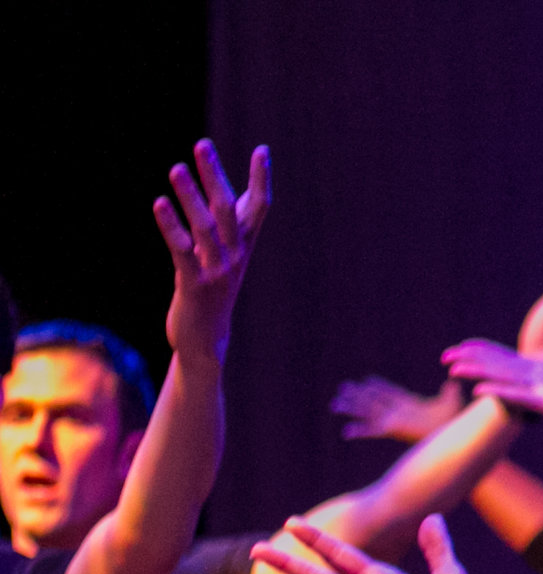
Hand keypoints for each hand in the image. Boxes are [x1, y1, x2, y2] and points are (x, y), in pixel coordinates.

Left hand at [156, 139, 272, 363]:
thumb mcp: (223, 254)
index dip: (261, 180)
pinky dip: (171, 226)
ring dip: (190, 197)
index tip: (262, 151)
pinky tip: (160, 204)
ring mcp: (217, 271)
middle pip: (228, 210)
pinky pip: (182, 250)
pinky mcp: (195, 285)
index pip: (259, 208)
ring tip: (176, 169)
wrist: (205, 339)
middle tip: (202, 145)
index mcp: (243, 246)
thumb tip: (225, 188)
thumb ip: (226, 223)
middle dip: (215, 176)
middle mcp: (235, 256)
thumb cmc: (211, 288)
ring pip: (205, 227)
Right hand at [331, 375, 464, 443]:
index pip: (391, 392)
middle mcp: (398, 413)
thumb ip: (450, 392)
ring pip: (368, 413)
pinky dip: (360, 431)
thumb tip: (455, 381)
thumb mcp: (452, 402)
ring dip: (351, 409)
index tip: (367, 380)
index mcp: (410, 404)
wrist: (454, 435)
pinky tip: (346, 432)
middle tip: (342, 388)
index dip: (379, 386)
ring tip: (334, 404)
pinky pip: (373, 431)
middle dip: (358, 396)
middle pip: (373, 401)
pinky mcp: (394, 431)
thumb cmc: (454, 423)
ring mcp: (394, 421)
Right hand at [443, 330, 542, 459]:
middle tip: (447, 355)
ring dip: (481, 374)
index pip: (516, 360)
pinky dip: (504, 393)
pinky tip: (482, 391)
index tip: (466, 344)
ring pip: (507, 381)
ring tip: (454, 370)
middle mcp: (542, 386)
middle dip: (476, 361)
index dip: (491, 352)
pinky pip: (525, 397)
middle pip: (503, 368)